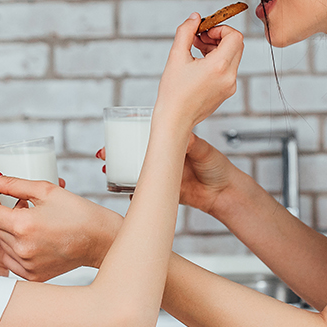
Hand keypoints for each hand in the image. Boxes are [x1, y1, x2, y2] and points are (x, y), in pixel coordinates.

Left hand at [0, 174, 122, 281]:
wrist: (100, 240)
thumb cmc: (78, 213)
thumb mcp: (46, 190)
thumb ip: (14, 184)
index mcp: (23, 225)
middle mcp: (22, 249)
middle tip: (8, 200)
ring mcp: (27, 265)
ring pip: (2, 242)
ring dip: (7, 228)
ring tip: (27, 218)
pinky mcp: (33, 275)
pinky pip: (12, 258)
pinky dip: (15, 246)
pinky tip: (32, 237)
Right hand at [98, 133, 242, 216]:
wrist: (224, 193)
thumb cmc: (216, 166)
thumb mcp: (204, 151)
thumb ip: (193, 144)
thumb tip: (183, 135)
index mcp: (171, 144)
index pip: (146, 136)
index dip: (128, 134)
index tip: (114, 133)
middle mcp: (163, 159)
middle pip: (134, 153)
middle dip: (115, 153)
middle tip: (102, 154)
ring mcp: (160, 176)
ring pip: (134, 172)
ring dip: (117, 172)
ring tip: (105, 171)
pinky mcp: (162, 192)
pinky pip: (143, 192)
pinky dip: (131, 193)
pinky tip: (123, 191)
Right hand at [155, 15, 242, 128]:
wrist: (175, 120)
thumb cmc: (173, 92)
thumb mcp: (176, 56)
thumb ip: (186, 32)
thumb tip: (195, 17)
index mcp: (219, 66)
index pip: (235, 36)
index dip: (220, 29)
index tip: (205, 32)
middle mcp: (229, 76)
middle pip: (237, 45)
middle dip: (219, 37)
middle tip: (200, 40)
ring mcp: (230, 85)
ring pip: (233, 56)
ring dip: (218, 49)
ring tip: (197, 52)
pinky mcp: (227, 92)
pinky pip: (229, 69)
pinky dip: (218, 62)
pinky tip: (200, 66)